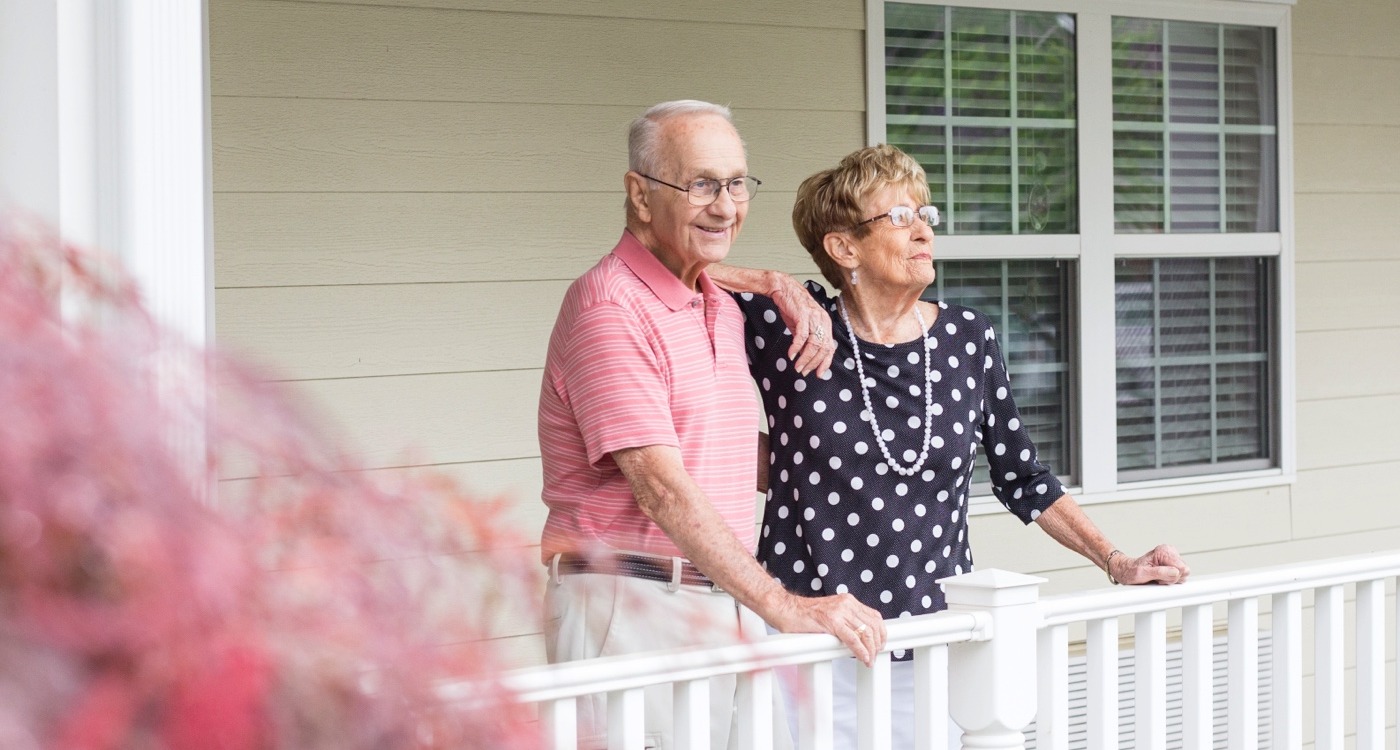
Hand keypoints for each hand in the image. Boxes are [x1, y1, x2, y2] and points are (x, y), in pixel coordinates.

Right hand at [765, 591, 886, 665]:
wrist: (784, 609)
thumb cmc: (803, 616)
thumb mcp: (830, 614)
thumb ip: (845, 621)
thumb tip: (858, 637)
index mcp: (848, 601)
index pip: (875, 616)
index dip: (881, 633)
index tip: (881, 644)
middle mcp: (847, 603)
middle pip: (874, 625)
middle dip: (878, 643)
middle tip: (876, 655)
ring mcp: (839, 611)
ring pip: (866, 632)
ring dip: (871, 650)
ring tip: (869, 660)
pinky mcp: (831, 622)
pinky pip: (853, 639)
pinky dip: (861, 651)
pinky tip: (863, 658)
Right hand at [769, 277, 835, 377]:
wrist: (783, 288)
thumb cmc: (792, 307)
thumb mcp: (801, 326)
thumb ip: (806, 340)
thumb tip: (805, 357)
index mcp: (825, 323)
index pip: (830, 347)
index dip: (825, 363)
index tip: (818, 374)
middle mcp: (822, 321)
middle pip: (823, 348)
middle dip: (814, 363)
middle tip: (804, 372)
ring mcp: (814, 318)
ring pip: (814, 344)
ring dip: (805, 359)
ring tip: (797, 367)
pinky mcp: (803, 316)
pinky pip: (802, 336)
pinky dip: (796, 348)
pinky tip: (791, 355)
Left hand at [1111, 544, 1189, 584]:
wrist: (1126, 570)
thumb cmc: (1131, 571)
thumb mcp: (1142, 573)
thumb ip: (1159, 572)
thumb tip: (1175, 572)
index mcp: (1163, 551)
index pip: (1181, 568)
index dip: (1172, 577)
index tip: (1159, 577)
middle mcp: (1169, 552)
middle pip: (1184, 572)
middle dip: (1171, 579)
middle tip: (1157, 578)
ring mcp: (1172, 559)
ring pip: (1183, 575)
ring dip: (1170, 580)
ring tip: (1157, 578)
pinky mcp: (1173, 565)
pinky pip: (1180, 577)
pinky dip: (1170, 580)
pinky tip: (1160, 578)